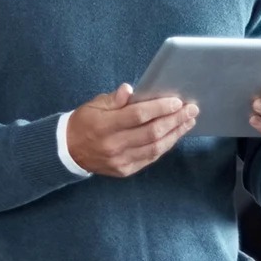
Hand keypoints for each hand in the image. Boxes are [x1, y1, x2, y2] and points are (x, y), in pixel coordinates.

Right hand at [66, 83, 200, 178]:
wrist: (68, 150)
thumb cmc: (84, 122)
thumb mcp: (94, 105)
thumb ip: (114, 99)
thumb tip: (130, 89)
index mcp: (105, 126)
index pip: (138, 116)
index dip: (160, 108)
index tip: (177, 101)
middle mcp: (113, 145)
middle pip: (152, 132)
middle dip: (175, 120)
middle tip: (191, 109)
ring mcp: (120, 160)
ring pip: (155, 148)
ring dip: (175, 134)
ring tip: (188, 122)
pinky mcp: (125, 170)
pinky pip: (150, 158)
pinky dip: (165, 146)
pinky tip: (174, 135)